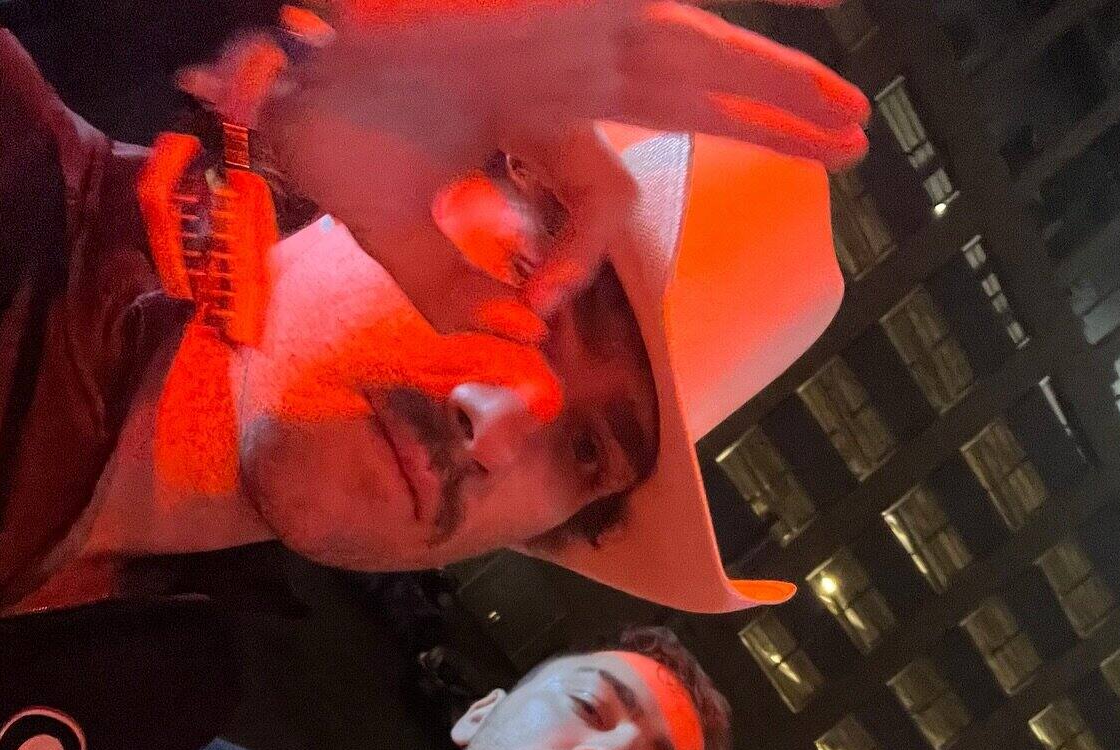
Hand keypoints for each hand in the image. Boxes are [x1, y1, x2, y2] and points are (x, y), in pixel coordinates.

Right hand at [250, 0, 869, 338]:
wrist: (266, 81)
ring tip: (850, 116)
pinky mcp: (551, 8)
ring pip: (687, 49)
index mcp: (524, 114)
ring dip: (770, 84)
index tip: (532, 304)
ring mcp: (554, 22)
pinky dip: (711, 44)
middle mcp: (553, 60)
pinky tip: (783, 41)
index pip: (602, 187)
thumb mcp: (405, 242)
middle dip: (766, 115)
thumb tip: (524, 345)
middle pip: (687, 89)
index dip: (577, 256)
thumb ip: (461, 295)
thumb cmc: (326, 140)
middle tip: (853, 140)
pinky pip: (651, 19)